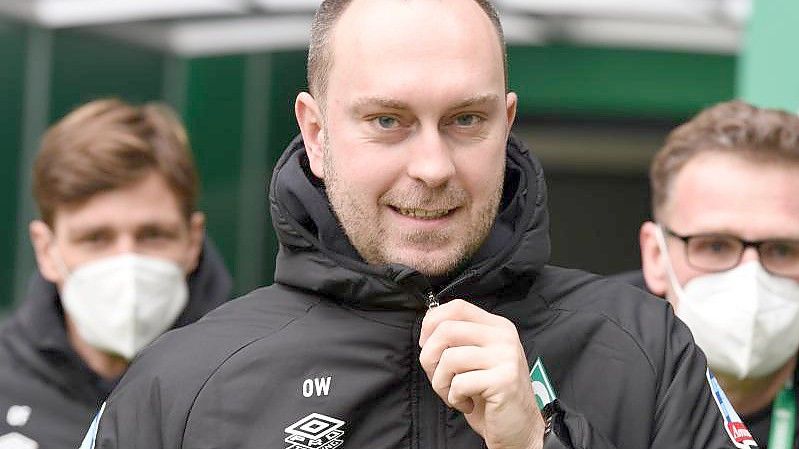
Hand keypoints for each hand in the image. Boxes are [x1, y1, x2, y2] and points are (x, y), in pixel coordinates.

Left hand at [419, 299, 544, 448]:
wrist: (519, 426)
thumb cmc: (491, 394)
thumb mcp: (475, 358)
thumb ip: (458, 339)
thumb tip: (427, 328)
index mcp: (497, 326)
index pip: (457, 306)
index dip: (432, 323)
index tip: (427, 345)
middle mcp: (503, 336)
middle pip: (446, 329)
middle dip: (429, 357)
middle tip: (438, 377)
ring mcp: (506, 356)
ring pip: (449, 358)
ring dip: (441, 382)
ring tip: (454, 393)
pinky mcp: (504, 380)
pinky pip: (459, 383)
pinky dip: (454, 398)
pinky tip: (467, 403)